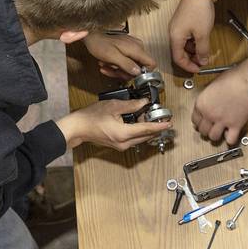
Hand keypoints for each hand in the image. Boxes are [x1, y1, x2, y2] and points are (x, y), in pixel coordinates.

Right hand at [56, 99, 171, 150]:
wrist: (77, 127)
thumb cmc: (91, 117)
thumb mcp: (113, 106)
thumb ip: (131, 105)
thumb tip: (144, 103)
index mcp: (124, 134)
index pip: (147, 129)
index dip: (160, 126)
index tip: (169, 123)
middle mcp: (124, 143)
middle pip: (145, 135)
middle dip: (155, 126)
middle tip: (162, 117)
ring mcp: (120, 146)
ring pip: (140, 137)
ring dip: (146, 128)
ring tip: (149, 116)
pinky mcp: (118, 145)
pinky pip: (133, 138)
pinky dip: (138, 130)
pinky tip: (138, 121)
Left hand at [83, 32, 155, 80]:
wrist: (91, 36)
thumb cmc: (100, 44)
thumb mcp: (112, 57)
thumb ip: (127, 64)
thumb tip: (138, 72)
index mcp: (136, 49)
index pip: (152, 63)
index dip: (144, 73)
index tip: (132, 76)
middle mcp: (137, 47)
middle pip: (139, 67)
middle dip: (125, 72)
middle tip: (114, 71)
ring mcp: (132, 48)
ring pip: (131, 66)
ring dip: (118, 70)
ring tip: (107, 67)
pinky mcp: (126, 49)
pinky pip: (125, 61)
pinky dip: (116, 65)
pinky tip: (107, 65)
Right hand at [169, 0, 214, 72]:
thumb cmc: (199, 10)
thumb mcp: (203, 34)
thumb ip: (202, 50)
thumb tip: (202, 61)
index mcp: (175, 37)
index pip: (178, 58)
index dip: (188, 66)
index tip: (197, 70)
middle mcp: (173, 32)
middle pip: (180, 52)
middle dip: (191, 58)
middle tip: (202, 61)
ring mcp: (177, 26)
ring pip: (184, 44)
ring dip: (193, 50)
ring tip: (204, 51)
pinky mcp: (183, 21)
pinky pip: (186, 37)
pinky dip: (193, 42)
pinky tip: (202, 41)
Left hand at [191, 55, 247, 144]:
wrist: (247, 80)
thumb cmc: (233, 77)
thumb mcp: (213, 84)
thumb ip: (209, 96)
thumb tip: (211, 100)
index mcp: (201, 103)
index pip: (194, 119)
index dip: (199, 121)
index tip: (203, 121)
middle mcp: (209, 114)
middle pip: (202, 130)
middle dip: (206, 129)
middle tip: (211, 127)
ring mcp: (222, 121)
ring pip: (213, 137)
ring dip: (216, 135)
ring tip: (220, 132)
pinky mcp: (235, 125)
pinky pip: (229, 140)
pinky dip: (230, 139)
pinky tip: (231, 134)